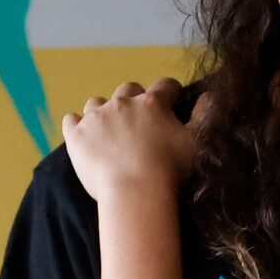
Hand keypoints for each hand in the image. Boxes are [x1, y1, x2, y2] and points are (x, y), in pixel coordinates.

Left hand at [61, 79, 196, 209]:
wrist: (134, 192)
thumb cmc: (170, 170)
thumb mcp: (196, 143)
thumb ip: (203, 117)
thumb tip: (209, 96)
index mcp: (152, 103)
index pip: (164, 86)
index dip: (170, 92)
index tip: (173, 100)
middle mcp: (122, 103)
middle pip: (128, 89)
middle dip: (133, 99)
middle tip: (138, 120)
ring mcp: (96, 117)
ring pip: (96, 102)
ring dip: (103, 111)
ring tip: (108, 130)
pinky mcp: (76, 135)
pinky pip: (71, 120)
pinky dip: (77, 125)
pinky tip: (83, 134)